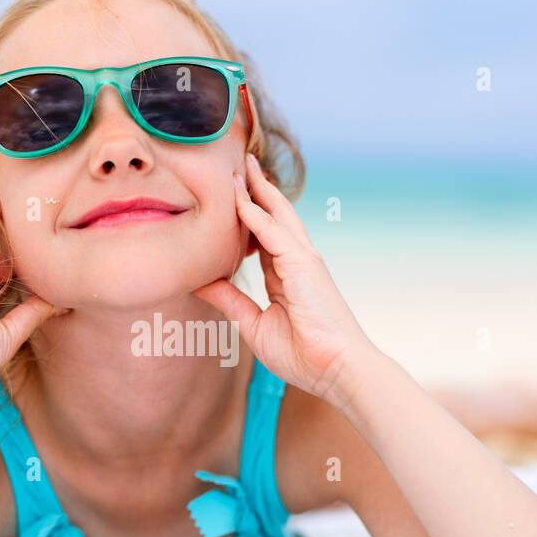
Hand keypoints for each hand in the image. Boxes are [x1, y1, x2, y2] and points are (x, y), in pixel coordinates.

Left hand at [192, 152, 375, 407]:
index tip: (231, 196)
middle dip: (257, 190)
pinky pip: (274, 233)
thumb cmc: (303, 355)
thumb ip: (229, 300)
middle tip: (238, 165)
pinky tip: (237, 200)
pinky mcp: (304, 265)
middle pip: (275, 216)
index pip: (264, 236)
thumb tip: (199, 282)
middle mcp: (298, 261)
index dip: (248, 215)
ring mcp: (304, 260)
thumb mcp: (253, 323)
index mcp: (288, 275)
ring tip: (240, 167)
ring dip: (257, 190)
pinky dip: (254, 215)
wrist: (337, 371)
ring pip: (277, 215)